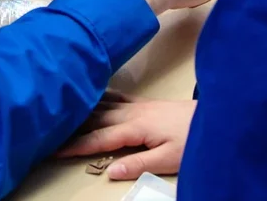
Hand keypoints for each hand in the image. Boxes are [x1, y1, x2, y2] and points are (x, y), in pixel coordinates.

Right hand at [58, 94, 195, 179]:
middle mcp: (132, 112)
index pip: (99, 138)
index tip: (54, 149)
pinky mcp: (144, 102)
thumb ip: (139, 165)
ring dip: (82, 109)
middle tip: (50, 129)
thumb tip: (110, 171)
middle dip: (72, 125)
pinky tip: (92, 95)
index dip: (76, 145)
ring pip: (102, 105)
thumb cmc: (193, 139)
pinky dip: (100, 96)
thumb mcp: (169, 159)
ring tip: (62, 112)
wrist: (216, 117)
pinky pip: (115, 96)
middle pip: (95, 119)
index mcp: (135, 127)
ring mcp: (138, 104)